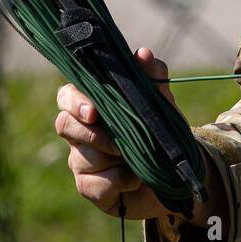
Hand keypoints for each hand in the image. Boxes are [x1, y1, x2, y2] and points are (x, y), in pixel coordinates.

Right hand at [55, 48, 200, 222]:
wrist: (176, 173)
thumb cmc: (161, 131)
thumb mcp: (162, 103)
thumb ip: (153, 78)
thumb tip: (143, 54)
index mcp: (92, 105)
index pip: (66, 96)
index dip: (74, 102)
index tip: (92, 111)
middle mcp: (80, 131)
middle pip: (65, 125)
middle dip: (94, 134)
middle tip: (120, 142)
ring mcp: (80, 160)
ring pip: (82, 157)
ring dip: (116, 159)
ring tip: (139, 160)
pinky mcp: (88, 187)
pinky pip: (94, 185)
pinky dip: (119, 182)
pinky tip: (135, 180)